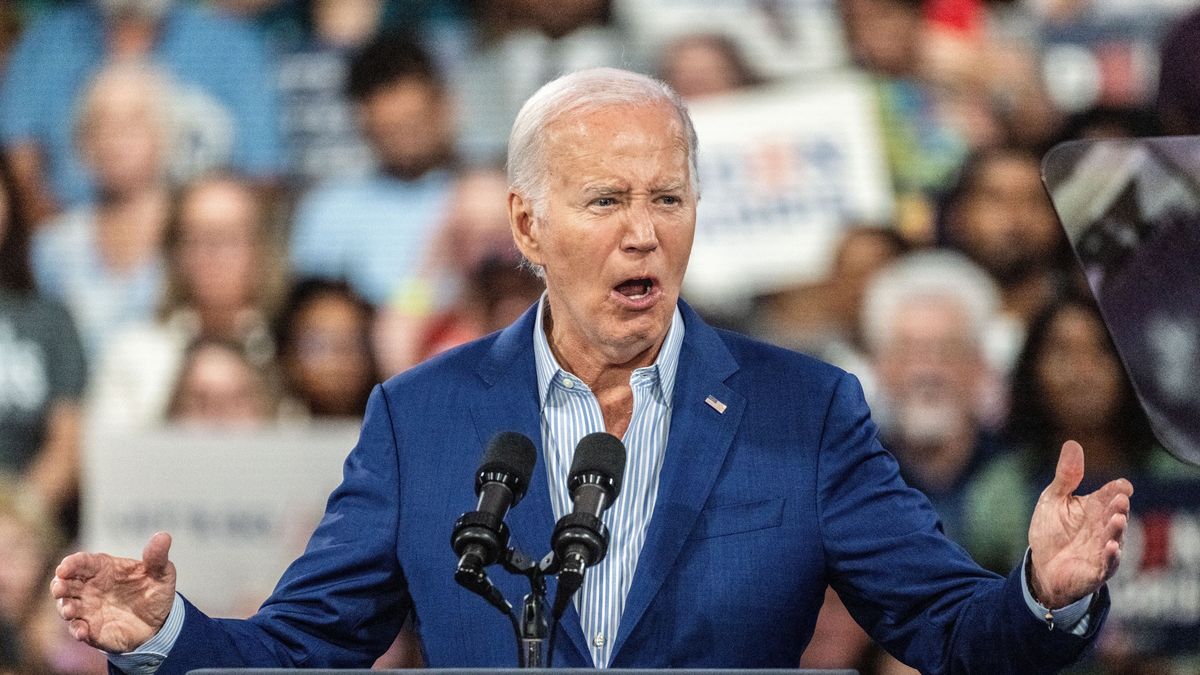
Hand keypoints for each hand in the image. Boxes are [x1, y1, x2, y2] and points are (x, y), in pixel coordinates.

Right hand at [50, 532, 176, 652]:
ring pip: (67, 606)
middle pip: (66, 583)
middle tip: (59, 588)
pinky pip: (78, 630)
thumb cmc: (155, 592)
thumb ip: (157, 557)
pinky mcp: (91, 629)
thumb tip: (163, 536)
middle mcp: (90, 588)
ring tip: (70, 611)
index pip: (82, 562)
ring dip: (65, 608)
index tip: (65, 567)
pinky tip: (82, 632)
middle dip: (59, 585)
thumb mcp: (161, 573)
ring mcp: (88, 609)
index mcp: (104, 568)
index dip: (71, 563)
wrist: (159, 623)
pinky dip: (77, 630)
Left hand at [1028, 441, 1132, 607]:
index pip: (1110, 495)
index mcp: (1095, 507)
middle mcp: (1103, 527)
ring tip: (1117, 518)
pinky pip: (1108, 564)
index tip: (1122, 486)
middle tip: (1120, 499)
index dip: (1117, 490)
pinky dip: (1111, 556)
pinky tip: (1111, 547)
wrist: (1042, 567)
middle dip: (1118, 507)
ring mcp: (1103, 549)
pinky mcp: (1097, 570)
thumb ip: (1066, 476)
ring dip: (1117, 529)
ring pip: (1115, 537)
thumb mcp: (1054, 499)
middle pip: (1115, 514)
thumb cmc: (1052, 531)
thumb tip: (1072, 443)